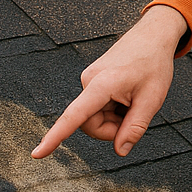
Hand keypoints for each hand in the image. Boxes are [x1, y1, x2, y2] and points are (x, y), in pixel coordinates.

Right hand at [31, 5, 187, 158]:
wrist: (153, 36)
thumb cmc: (154, 64)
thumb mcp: (152, 99)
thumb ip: (135, 127)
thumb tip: (120, 151)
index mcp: (101, 85)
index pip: (74, 117)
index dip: (55, 138)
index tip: (36, 155)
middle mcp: (88, 81)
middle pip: (91, 124)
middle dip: (113, 128)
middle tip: (137, 114)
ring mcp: (89, 80)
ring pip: (96, 116)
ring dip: (116, 117)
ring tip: (135, 99)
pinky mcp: (92, 81)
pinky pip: (99, 106)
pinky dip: (115, 108)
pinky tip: (129, 94)